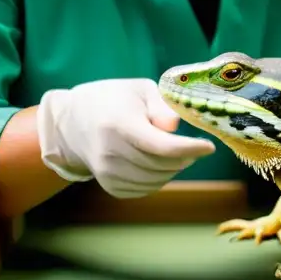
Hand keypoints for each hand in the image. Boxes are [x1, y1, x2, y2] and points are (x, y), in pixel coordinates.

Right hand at [37, 77, 215, 197]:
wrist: (71, 122)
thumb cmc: (112, 100)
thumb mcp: (139, 90)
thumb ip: (161, 106)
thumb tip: (174, 127)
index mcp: (120, 124)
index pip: (161, 146)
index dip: (190, 149)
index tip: (209, 147)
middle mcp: (110, 152)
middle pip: (162, 165)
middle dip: (184, 157)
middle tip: (191, 147)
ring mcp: (107, 172)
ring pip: (156, 180)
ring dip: (173, 169)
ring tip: (175, 154)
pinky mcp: (109, 185)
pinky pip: (144, 189)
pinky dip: (159, 180)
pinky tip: (158, 164)